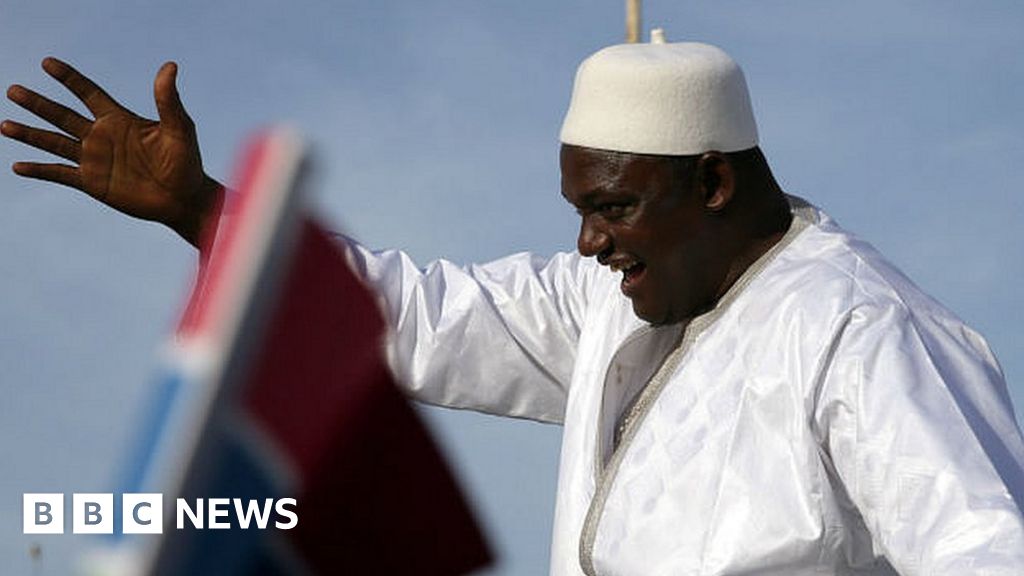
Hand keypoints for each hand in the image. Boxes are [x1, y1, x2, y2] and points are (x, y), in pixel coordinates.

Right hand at [2, 57, 220, 246]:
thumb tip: (170, 66)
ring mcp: (94, 159)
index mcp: (119, 119)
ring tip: (4, 125)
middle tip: (13, 90)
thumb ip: (169, 100)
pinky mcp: (92, 183)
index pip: (88, 92)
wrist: (184, 198)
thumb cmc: (186, 162)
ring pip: (54, 143)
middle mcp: (101, 136)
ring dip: (30, 134)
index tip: (47, 63)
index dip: (69, 78)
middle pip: (62, 115)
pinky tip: (18, 166)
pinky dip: (39, 170)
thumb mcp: (180, 128)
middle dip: (38, 103)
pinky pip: (60, 174)